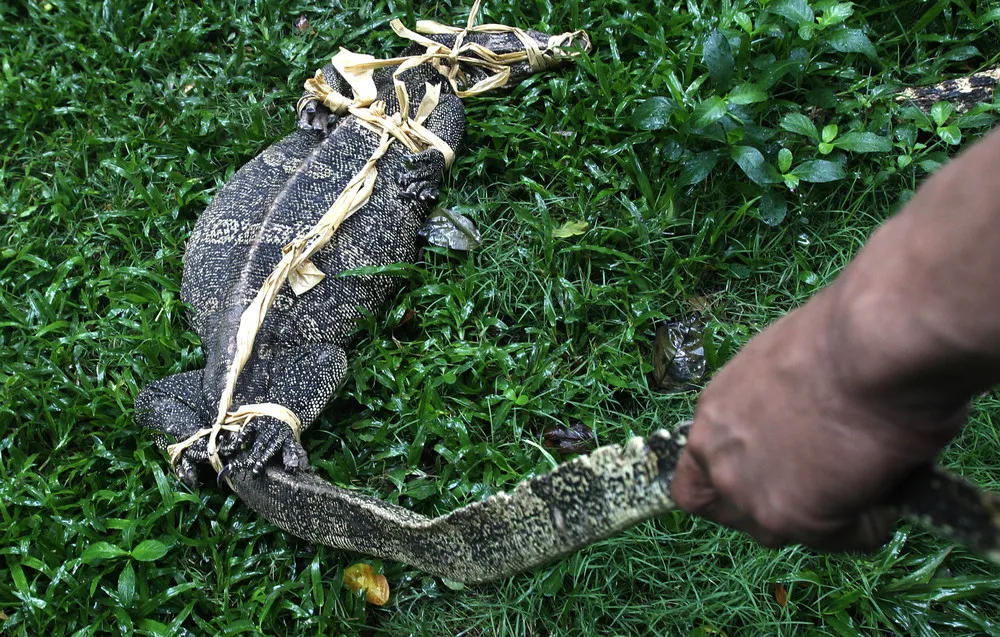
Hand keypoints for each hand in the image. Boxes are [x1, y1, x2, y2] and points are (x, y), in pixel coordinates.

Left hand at [671, 287, 966, 550]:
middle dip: (777, 507)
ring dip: (824, 516)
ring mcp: (751, 495)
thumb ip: (771, 408)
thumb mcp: (782, 368)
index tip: (760, 486)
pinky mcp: (796, 518)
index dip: (726, 490)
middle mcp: (720, 458)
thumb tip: (799, 425)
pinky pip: (844, 537)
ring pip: (784, 531)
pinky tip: (893, 481)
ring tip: (867, 478)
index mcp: (714, 415)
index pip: (694, 479)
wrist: (872, 347)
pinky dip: (873, 520)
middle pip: (735, 514)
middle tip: (823, 488)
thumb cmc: (843, 339)